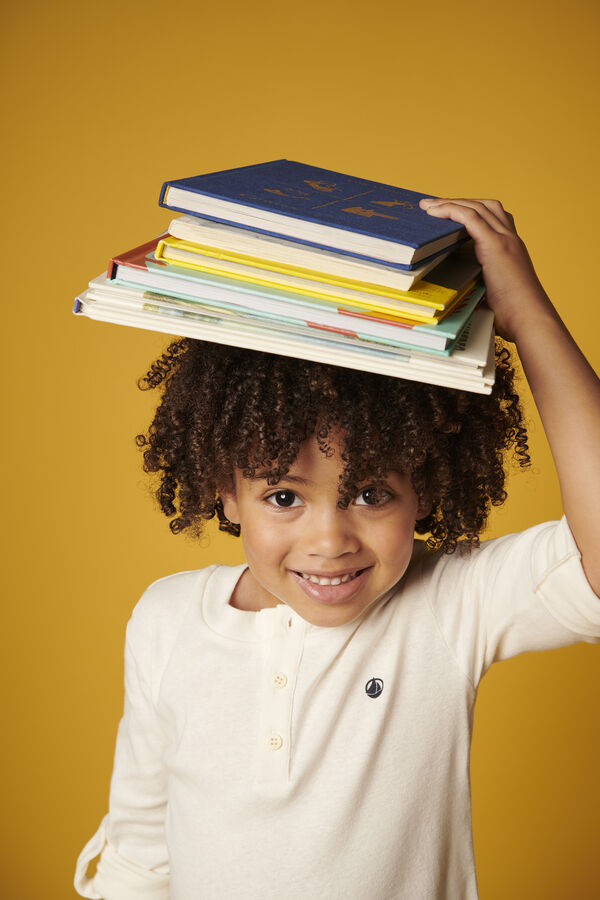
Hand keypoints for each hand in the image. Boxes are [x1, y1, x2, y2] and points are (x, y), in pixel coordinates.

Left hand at [420, 197, 552, 342]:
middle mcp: (511, 239)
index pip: (492, 218)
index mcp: (512, 248)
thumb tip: (453, 297)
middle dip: (458, 202)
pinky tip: (434, 212)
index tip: (448, 213)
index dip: (470, 211)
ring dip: (450, 202)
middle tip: (432, 205)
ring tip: (428, 206)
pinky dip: (451, 210)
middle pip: (484, 206)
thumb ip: (476, 287)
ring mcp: (505, 240)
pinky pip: (470, 217)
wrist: (530, 320)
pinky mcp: (496, 245)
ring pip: (477, 207)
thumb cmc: (513, 316)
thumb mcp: (491, 295)